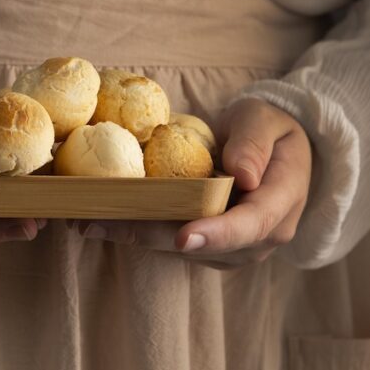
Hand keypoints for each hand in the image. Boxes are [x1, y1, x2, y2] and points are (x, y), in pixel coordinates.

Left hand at [74, 98, 311, 268]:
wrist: (272, 150)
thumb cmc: (269, 129)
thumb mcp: (265, 120)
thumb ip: (254, 143)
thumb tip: (241, 175)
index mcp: (280, 204)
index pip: (250, 225)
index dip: (215, 234)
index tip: (182, 238)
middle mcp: (258, 238)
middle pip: (204, 245)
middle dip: (151, 236)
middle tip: (100, 225)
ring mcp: (232, 247)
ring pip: (181, 249)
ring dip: (135, 236)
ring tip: (89, 221)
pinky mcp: (208, 248)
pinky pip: (172, 242)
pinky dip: (139, 230)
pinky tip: (103, 219)